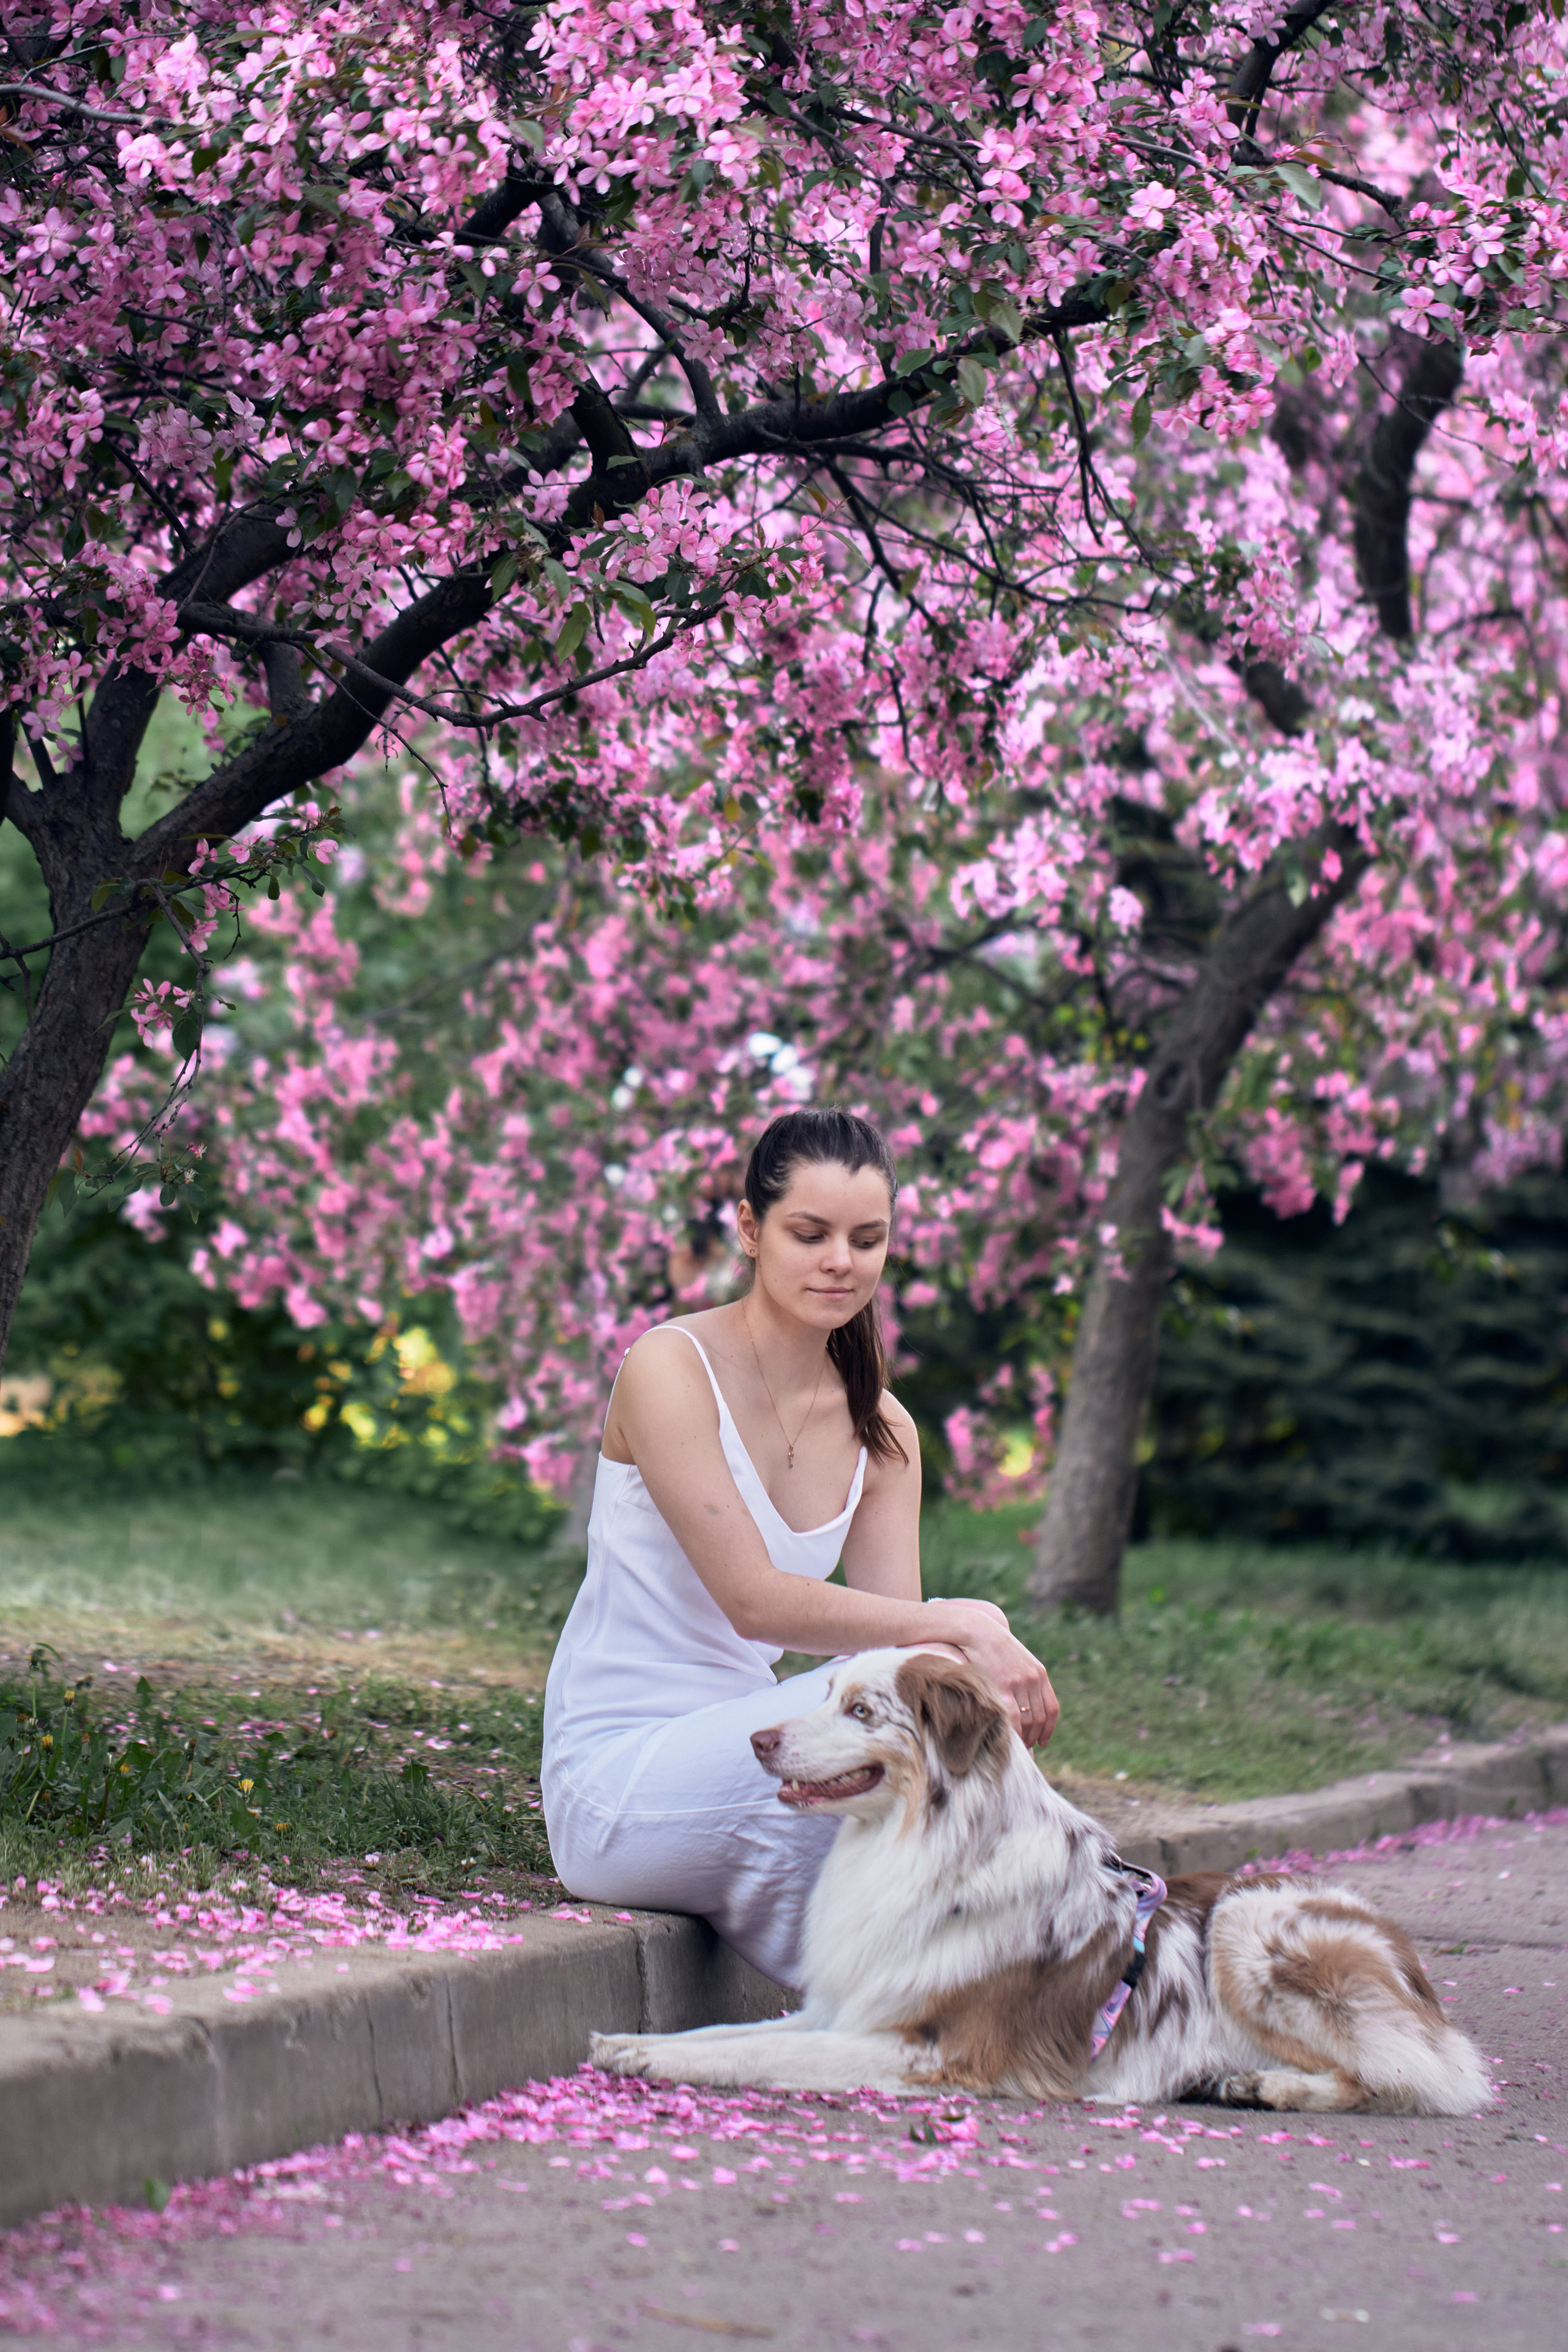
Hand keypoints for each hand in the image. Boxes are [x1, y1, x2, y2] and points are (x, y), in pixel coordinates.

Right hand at [940, 1598, 1058, 1747]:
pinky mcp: (1003, 1685)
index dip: (1049, 1728)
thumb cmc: (994, 1649)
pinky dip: (1014, 1731)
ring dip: (1024, 1737)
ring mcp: (1018, 1682)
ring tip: (1016, 1746)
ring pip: (1027, 1719)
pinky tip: (1009, 1738)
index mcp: (1040, 1673)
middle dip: (1034, 1736)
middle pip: (1039, 1717)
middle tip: (1026, 1748)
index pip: (1051, 1708)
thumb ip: (1025, 1682)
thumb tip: (1025, 1709)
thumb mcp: (1018, 1662)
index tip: (1043, 1741)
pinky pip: (1013, 1717)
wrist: (978, 1632)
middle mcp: (1033, 1679)